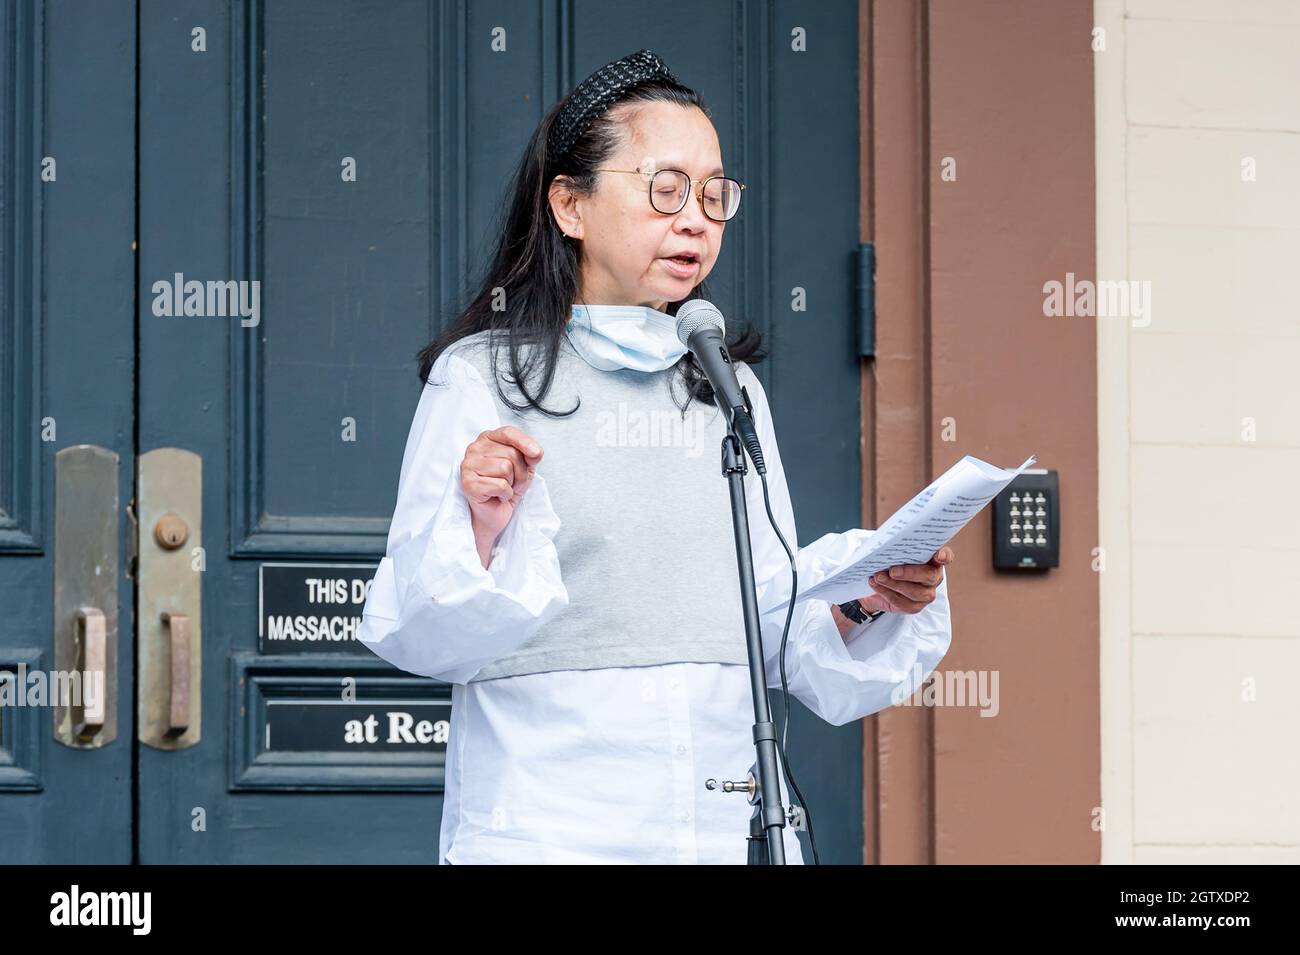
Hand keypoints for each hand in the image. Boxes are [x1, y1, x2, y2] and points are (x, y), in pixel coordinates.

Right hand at [461, 426, 543, 560]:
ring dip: (512, 484)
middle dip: (520, 472)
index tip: (537, 454)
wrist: (494, 514)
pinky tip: (497, 496)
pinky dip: (505, 494)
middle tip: (512, 483)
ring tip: (504, 489)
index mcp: (488, 439)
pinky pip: (500, 485)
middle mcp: (475, 448)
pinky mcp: (468, 483)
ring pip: (505, 468)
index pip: (508, 433)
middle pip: (511, 453)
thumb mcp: (524, 466)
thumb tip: (535, 452)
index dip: (525, 442)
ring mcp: (468, 465)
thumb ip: (529, 454)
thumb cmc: (507, 487)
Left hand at [857, 545, 952, 614]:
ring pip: (915, 592)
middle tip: (892, 570)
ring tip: (878, 576)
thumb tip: (885, 542)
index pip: (945, 556)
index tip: (938, 555)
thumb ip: (895, 546)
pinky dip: (886, 592)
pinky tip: (875, 584)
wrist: (876, 582)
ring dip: (894, 584)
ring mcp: (926, 594)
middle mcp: (934, 577)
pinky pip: (901, 602)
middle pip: (929, 576)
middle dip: (910, 573)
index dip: (944, 556)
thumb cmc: (889, 562)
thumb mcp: (892, 551)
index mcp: (932, 560)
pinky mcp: (914, 606)